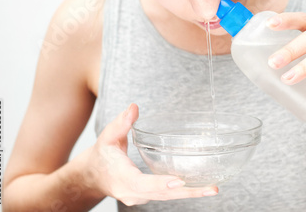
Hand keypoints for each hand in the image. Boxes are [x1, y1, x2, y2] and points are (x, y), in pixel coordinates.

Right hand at [82, 104, 217, 205]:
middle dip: (187, 192)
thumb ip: (121, 123)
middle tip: (210, 188)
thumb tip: (134, 107)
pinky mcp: (148, 196)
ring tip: (212, 188)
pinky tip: (203, 187)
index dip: (160, 183)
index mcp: (121, 177)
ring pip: (167, 197)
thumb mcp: (108, 137)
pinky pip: (168, 196)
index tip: (178, 182)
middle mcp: (132, 192)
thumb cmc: (102, 156)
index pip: (142, 183)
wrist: (93, 177)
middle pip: (162, 194)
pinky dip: (185, 192)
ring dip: (190, 194)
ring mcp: (141, 197)